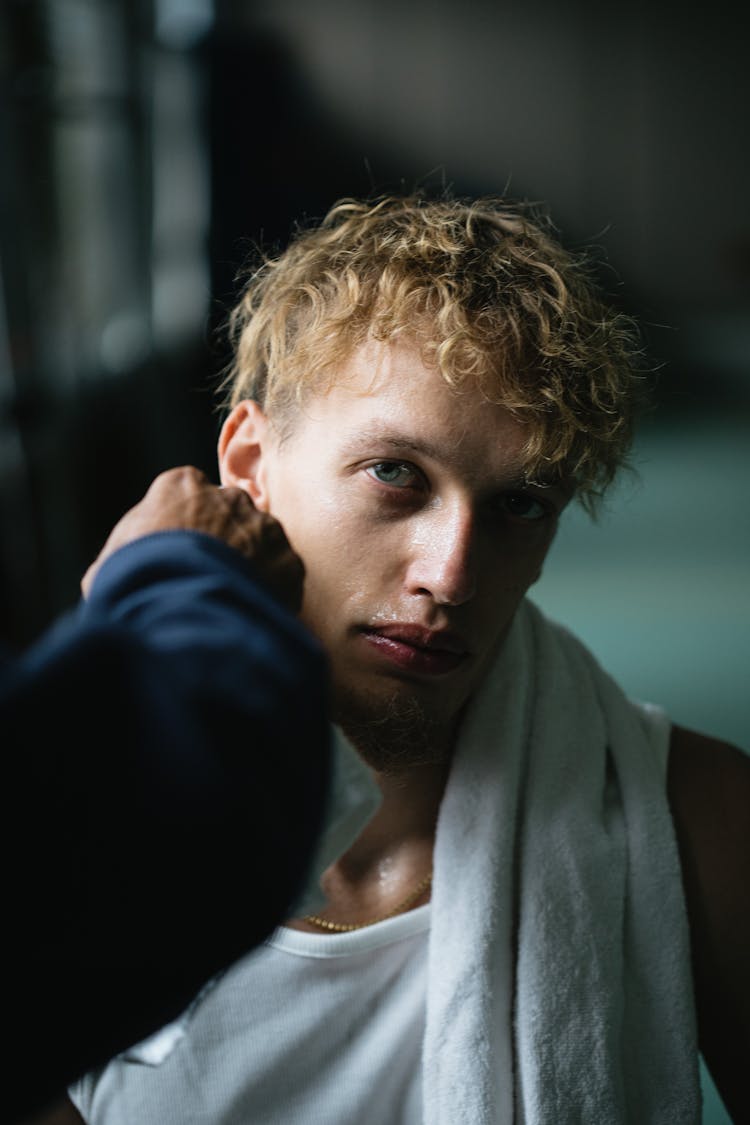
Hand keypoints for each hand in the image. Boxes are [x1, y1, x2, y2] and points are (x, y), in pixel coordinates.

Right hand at [81, 466, 304, 611]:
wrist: (182, 614)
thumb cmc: (134, 586)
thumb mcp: (107, 567)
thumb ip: (121, 555)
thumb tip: (112, 575)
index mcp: (180, 486)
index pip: (188, 491)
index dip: (186, 521)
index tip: (182, 547)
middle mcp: (228, 497)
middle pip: (230, 512)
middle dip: (224, 536)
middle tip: (209, 574)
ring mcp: (263, 527)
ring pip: (261, 539)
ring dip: (252, 562)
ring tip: (231, 599)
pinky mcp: (289, 560)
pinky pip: (284, 572)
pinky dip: (273, 590)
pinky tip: (253, 612)